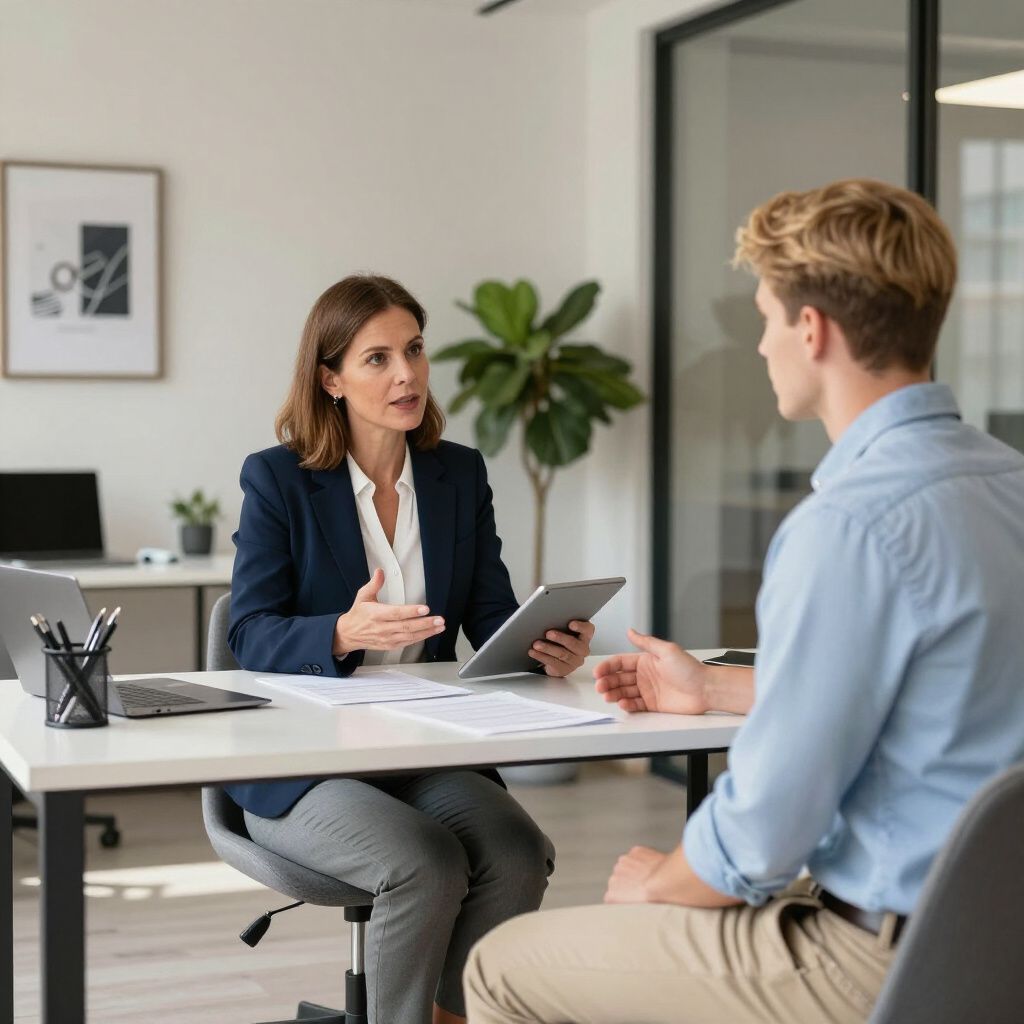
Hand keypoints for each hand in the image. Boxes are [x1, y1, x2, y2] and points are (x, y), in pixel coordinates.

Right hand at [333, 569, 444, 654]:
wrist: (349, 634)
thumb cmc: (358, 614)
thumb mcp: (363, 596)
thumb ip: (374, 584)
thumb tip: (380, 572)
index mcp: (376, 615)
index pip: (396, 613)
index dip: (411, 612)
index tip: (424, 609)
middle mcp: (382, 628)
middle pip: (406, 627)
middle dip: (425, 623)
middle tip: (439, 619)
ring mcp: (387, 639)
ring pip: (409, 636)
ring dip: (426, 632)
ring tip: (439, 626)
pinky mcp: (390, 645)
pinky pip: (407, 642)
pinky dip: (420, 638)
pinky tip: (430, 633)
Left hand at [528, 619, 594, 677]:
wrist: (556, 655)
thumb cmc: (560, 637)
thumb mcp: (563, 628)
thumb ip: (561, 623)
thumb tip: (547, 617)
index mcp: (585, 635)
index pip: (587, 630)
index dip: (580, 627)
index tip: (571, 624)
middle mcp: (583, 649)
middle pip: (574, 644)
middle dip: (560, 638)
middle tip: (548, 633)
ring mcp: (575, 661)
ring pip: (562, 654)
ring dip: (548, 648)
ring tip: (536, 644)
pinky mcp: (564, 669)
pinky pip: (553, 663)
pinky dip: (541, 657)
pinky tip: (533, 652)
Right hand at [593, 627, 707, 714]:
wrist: (706, 689)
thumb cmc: (690, 669)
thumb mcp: (667, 650)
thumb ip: (646, 642)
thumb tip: (630, 630)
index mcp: (645, 660)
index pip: (620, 662)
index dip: (608, 667)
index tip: (598, 672)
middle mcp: (644, 675)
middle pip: (619, 678)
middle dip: (607, 682)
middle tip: (600, 687)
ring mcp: (648, 690)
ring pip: (624, 692)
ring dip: (614, 694)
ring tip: (608, 696)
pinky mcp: (652, 704)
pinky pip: (635, 704)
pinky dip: (627, 705)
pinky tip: (622, 703)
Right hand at [604, 846, 666, 903]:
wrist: (668, 880)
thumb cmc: (657, 899)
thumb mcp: (642, 912)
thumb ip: (632, 907)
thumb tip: (638, 906)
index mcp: (612, 894)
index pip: (613, 897)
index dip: (625, 899)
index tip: (634, 900)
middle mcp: (614, 876)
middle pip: (619, 880)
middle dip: (629, 883)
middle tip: (645, 889)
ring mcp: (623, 861)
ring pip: (626, 866)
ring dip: (635, 870)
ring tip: (650, 877)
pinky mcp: (635, 850)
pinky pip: (637, 856)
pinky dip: (643, 859)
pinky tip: (653, 866)